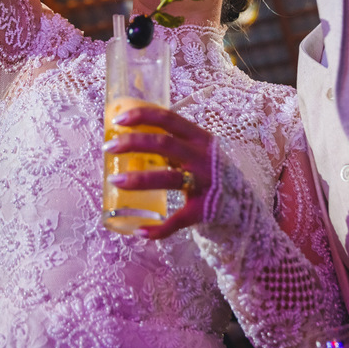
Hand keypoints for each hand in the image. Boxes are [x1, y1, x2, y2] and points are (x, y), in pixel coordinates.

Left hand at [104, 104, 213, 238]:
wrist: (240, 203)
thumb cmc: (205, 172)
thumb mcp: (195, 151)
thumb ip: (170, 144)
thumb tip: (127, 138)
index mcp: (198, 138)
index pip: (169, 118)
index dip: (142, 116)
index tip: (118, 121)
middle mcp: (202, 157)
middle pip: (164, 144)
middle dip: (132, 143)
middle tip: (108, 147)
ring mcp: (204, 183)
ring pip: (168, 178)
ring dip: (138, 179)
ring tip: (113, 180)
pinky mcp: (203, 210)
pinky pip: (177, 220)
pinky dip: (157, 228)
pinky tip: (139, 231)